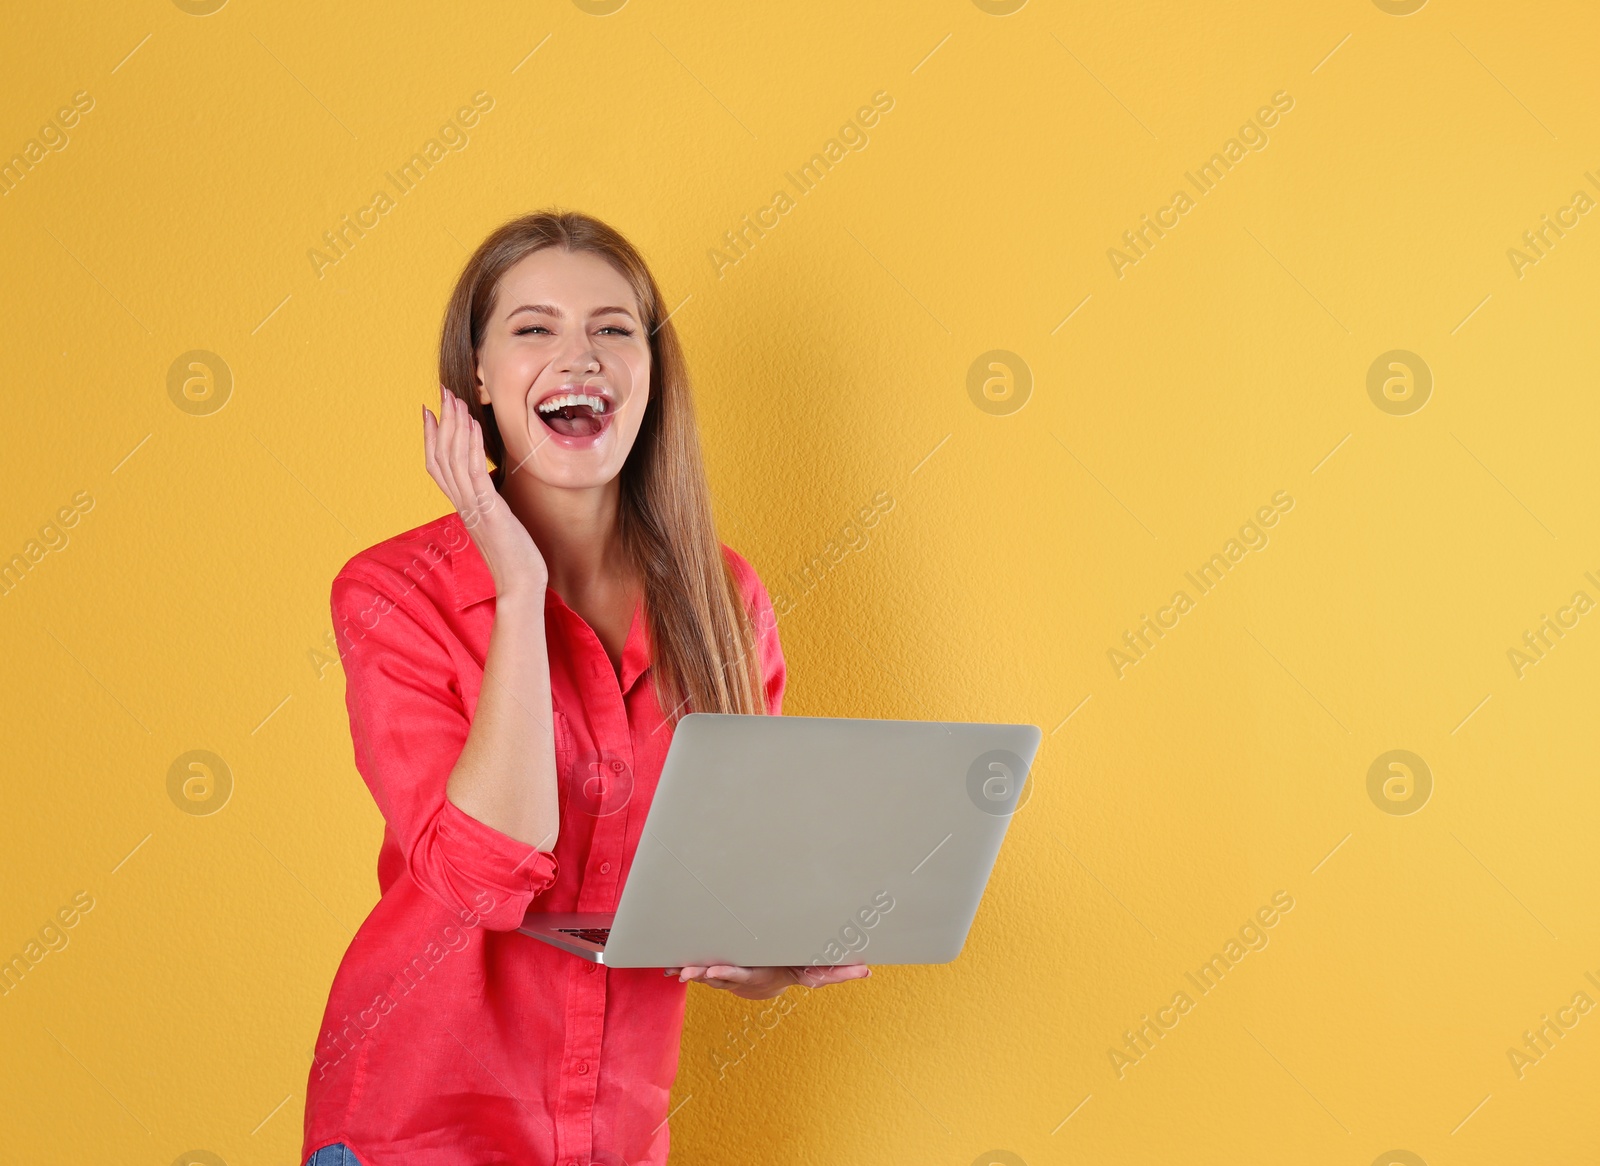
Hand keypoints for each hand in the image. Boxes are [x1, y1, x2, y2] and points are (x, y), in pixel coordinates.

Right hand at [424, 386, 546, 598]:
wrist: (521, 585)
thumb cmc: (516, 557)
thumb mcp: (500, 524)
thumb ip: (490, 505)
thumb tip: (491, 492)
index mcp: (463, 507)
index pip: (438, 467)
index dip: (431, 438)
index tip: (430, 412)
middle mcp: (462, 505)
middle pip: (439, 457)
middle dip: (440, 423)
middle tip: (442, 394)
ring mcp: (472, 508)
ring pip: (452, 459)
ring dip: (453, 426)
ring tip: (454, 399)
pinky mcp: (488, 510)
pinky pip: (472, 472)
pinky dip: (468, 445)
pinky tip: (471, 424)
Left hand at [664, 963, 870, 999]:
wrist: (774, 981)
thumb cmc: (795, 969)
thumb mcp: (817, 972)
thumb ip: (840, 971)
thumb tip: (868, 970)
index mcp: (757, 974)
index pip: (741, 973)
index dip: (726, 971)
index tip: (712, 969)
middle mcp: (738, 977)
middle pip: (715, 975)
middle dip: (698, 972)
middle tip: (682, 971)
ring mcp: (725, 976)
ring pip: (702, 972)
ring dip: (686, 969)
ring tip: (670, 967)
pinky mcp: (716, 970)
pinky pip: (697, 969)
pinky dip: (680, 967)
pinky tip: (664, 967)